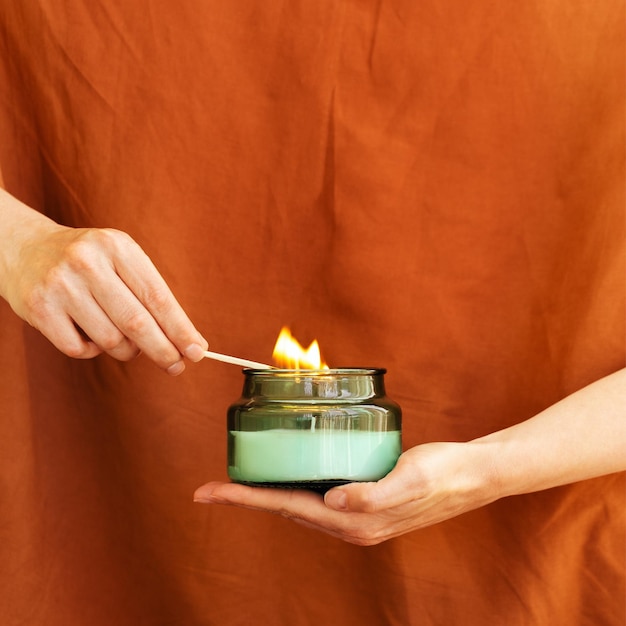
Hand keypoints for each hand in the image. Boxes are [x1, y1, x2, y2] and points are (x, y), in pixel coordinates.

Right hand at [2, 221, 207, 373]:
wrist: (24, 247)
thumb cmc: (88, 261)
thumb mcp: (121, 260)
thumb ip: (150, 295)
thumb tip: (184, 341)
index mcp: (117, 247)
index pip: (157, 296)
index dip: (180, 329)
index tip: (198, 350)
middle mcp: (87, 263)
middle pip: (137, 322)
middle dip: (163, 350)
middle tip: (177, 366)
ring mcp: (60, 286)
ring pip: (111, 341)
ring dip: (126, 350)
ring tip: (123, 338)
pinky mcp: (39, 309)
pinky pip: (80, 350)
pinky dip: (93, 350)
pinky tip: (90, 333)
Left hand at [194, 442, 498, 544]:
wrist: (474, 474)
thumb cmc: (446, 472)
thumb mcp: (413, 478)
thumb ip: (375, 494)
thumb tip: (335, 502)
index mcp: (358, 522)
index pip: (289, 507)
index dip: (247, 499)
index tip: (211, 492)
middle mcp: (352, 523)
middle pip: (287, 508)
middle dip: (247, 498)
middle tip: (212, 487)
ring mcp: (358, 514)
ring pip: (300, 504)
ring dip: (267, 494)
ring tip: (240, 481)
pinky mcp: (365, 499)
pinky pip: (318, 496)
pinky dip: (294, 486)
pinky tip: (287, 472)